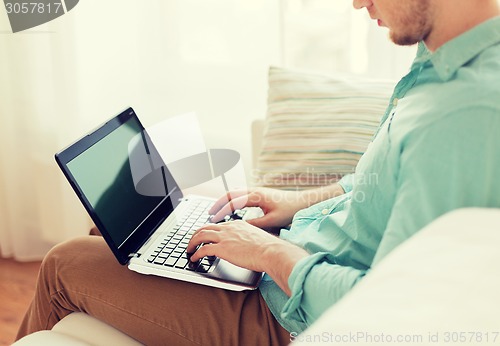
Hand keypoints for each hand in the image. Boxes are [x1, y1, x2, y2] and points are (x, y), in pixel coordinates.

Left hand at [186, 220, 308, 294]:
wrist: (271, 251)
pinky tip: (194, 258)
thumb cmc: (268, 248)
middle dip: (196, 234)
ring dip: (192, 243)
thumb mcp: (257, 238)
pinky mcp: (222, 248)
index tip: (205, 236)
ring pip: (201, 236)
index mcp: (237, 224)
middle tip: (192, 241)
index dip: (208, 231)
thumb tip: (246, 247)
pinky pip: (203, 250)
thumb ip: (247, 239)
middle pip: (205, 227)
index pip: (218, 225)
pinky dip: (196, 254)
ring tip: (189, 249)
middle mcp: (229, 228)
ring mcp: (225, 237)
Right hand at [209, 188, 310, 231]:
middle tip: (209, 213)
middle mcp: (254, 191)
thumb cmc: (289, 211)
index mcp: (256, 197)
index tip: (213, 219)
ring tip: (216, 210)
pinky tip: (230, 207)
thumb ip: (254, 224)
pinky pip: (240, 193)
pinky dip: (232, 199)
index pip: (233, 202)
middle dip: (218, 203)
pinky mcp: (259, 193)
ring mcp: (256, 190)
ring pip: (234, 192)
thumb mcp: (271, 221)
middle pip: (230, 193)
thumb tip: (239, 227)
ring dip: (224, 200)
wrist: (302, 202)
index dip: (221, 211)